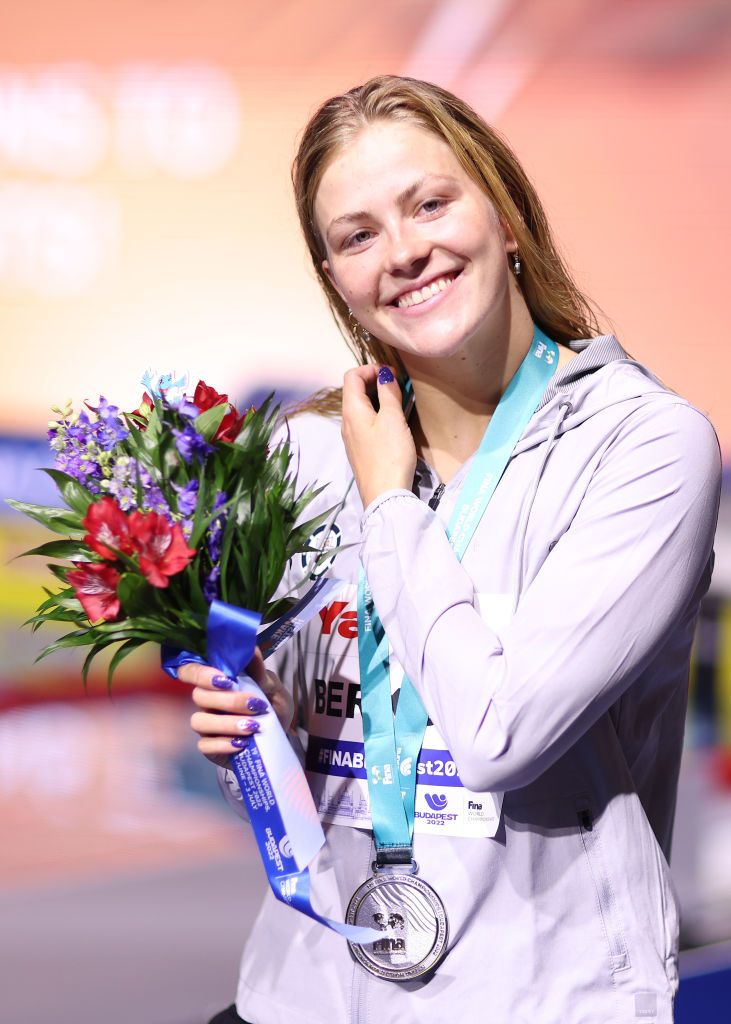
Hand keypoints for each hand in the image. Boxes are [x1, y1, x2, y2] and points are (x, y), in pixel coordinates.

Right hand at [177, 647, 294, 768]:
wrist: (282, 733)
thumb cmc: (273, 704)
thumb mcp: (272, 686)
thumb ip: (259, 671)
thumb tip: (250, 649)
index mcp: (217, 681)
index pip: (191, 671)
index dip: (200, 674)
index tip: (224, 679)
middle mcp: (207, 701)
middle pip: (199, 696)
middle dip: (228, 701)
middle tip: (255, 705)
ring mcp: (206, 724)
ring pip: (199, 721)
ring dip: (227, 723)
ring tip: (252, 726)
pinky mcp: (210, 747)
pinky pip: (205, 746)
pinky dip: (224, 745)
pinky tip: (242, 743)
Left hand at [341, 365, 416, 507]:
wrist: (385, 495)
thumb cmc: (390, 454)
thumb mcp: (393, 419)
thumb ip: (388, 393)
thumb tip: (384, 375)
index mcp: (351, 410)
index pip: (352, 376)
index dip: (371, 369)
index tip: (392, 375)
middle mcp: (347, 422)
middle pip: (355, 391)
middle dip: (376, 383)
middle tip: (399, 387)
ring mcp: (352, 438)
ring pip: (362, 408)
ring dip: (379, 400)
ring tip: (400, 404)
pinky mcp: (360, 450)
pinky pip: (366, 424)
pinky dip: (378, 415)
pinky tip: (394, 424)